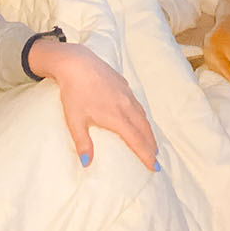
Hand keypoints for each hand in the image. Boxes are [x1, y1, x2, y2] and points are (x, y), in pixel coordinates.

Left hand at [27, 40, 158, 170]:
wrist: (76, 62)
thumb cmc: (74, 92)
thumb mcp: (74, 120)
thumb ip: (82, 143)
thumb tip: (86, 163)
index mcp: (116, 117)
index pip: (136, 140)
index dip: (146, 155)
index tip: (154, 167)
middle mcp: (126, 105)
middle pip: (144, 129)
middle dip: (151, 145)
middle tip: (156, 158)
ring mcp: (126, 93)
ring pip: (142, 115)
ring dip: (148, 130)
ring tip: (151, 141)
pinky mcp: (123, 84)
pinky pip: (137, 104)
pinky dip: (142, 116)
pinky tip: (139, 117)